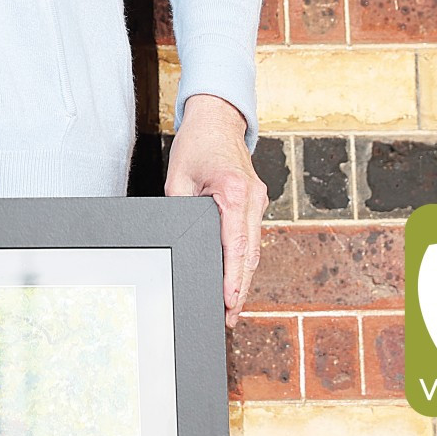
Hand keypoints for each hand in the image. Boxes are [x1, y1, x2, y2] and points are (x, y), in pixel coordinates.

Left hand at [165, 92, 266, 327]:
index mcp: (233, 191)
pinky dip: (245, 259)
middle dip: (240, 288)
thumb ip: (181, 208)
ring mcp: (258, 201)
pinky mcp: (256, 202)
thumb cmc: (197, 143)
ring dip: (244, 277)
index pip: (235, 244)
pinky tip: (236, 278)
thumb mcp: (178, 176)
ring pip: (254, 248)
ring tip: (232, 307)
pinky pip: (251, 236)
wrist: (218, 118)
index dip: (233, 276)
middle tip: (230, 317)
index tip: (229, 300)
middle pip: (249, 253)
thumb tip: (180, 238)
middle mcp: (252, 198)